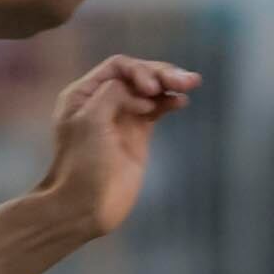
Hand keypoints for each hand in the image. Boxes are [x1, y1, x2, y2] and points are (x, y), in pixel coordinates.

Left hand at [37, 56, 199, 238]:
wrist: (84, 206)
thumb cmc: (82, 164)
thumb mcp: (90, 120)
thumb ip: (113, 94)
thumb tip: (141, 92)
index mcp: (84, 94)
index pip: (118, 67)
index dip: (139, 71)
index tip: (151, 90)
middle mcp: (103, 101)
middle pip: (137, 76)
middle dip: (161, 74)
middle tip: (185, 80)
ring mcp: (122, 118)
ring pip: (149, 92)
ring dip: (170, 85)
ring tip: (192, 82)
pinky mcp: (137, 136)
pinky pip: (155, 111)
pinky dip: (169, 103)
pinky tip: (182, 101)